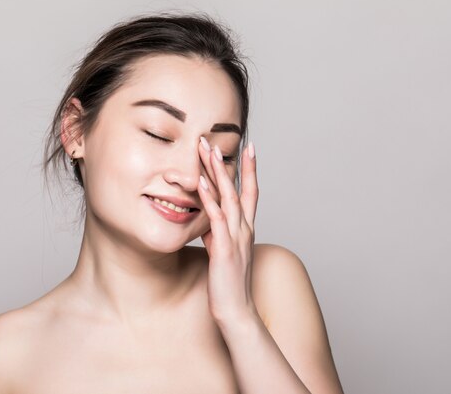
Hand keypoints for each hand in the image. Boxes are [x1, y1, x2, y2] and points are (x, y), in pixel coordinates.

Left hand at [196, 137, 258, 324]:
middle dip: (229, 162)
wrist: (236, 311)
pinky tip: (199, 182)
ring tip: (207, 150)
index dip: (249, 169)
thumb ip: (218, 234)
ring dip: (217, 172)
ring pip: (228, 197)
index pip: (250, 192)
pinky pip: (216, 218)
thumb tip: (207, 222)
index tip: (247, 147)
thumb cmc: (229, 284)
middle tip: (219, 139)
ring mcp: (236, 237)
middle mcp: (244, 229)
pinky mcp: (224, 248)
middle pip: (240, 188)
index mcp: (246, 229)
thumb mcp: (223, 252)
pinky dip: (208, 198)